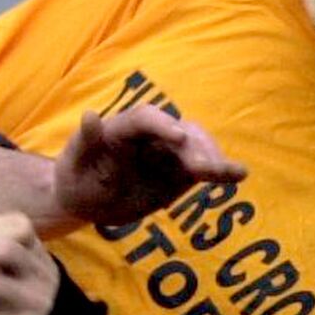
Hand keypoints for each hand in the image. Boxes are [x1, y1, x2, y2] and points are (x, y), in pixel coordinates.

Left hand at [54, 106, 247, 225]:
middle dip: (195, 149)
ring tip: (232, 174)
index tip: (179, 139)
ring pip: (197, 147)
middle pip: (180, 132)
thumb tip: (91, 115)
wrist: (87, 198)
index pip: (146, 119)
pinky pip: (204, 167)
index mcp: (123, 127)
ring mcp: (168, 152)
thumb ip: (86, 141)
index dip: (164, 125)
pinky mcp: (180, 171)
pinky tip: (240, 174)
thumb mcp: (75, 162)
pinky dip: (222, 170)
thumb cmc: (77, 176)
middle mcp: (150, 134)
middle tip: (204, 170)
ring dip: (214, 158)